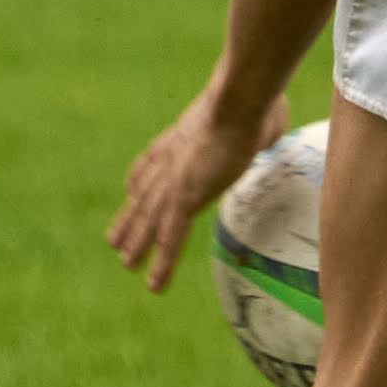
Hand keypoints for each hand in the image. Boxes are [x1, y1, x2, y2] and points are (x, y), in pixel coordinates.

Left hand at [108, 84, 286, 292]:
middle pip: (143, 195)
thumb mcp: (258, 116)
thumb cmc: (254, 102)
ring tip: (127, 265)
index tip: (130, 191)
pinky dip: (161, 263)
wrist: (239, 103)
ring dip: (138, 244)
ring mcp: (174, 182)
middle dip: (130, 219)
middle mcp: (168, 161)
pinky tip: (155, 284)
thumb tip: (271, 130)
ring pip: (150, 222)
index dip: (139, 179)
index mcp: (181, 138)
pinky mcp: (184, 199)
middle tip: (115, 240)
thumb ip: (259, 129)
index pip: (150, 162)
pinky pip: (170, 239)